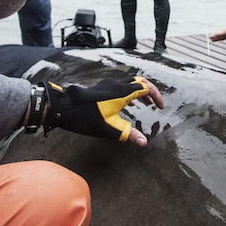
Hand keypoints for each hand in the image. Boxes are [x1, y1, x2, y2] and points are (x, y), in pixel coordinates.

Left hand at [42, 76, 163, 146]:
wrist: (64, 109)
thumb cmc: (86, 118)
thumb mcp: (110, 129)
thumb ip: (129, 134)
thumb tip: (144, 143)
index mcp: (122, 92)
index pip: (146, 88)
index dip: (156, 96)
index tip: (161, 107)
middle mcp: (116, 85)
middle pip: (140, 82)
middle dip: (150, 92)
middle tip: (155, 103)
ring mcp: (108, 85)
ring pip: (130, 83)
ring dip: (140, 92)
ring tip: (145, 103)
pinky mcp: (101, 88)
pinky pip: (120, 86)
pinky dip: (129, 93)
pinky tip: (128, 104)